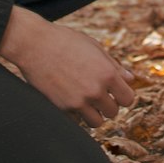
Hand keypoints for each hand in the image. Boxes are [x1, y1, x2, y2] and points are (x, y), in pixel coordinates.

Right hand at [0, 5, 134, 126]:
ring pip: (96, 122)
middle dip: (107, 105)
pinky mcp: (61, 108)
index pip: (128, 99)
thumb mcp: (94, 47)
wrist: (34, 44)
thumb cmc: (65, 41)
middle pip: (113, 112)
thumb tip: (129, 79)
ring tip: (85, 100)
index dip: (122, 96)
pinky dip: (75, 115)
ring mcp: (78, 101)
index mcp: (107, 73)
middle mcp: (95, 90)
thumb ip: (113, 65)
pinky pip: (76, 122)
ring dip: (93, 113)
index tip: (115, 93)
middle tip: (97, 95)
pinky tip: (69, 99)